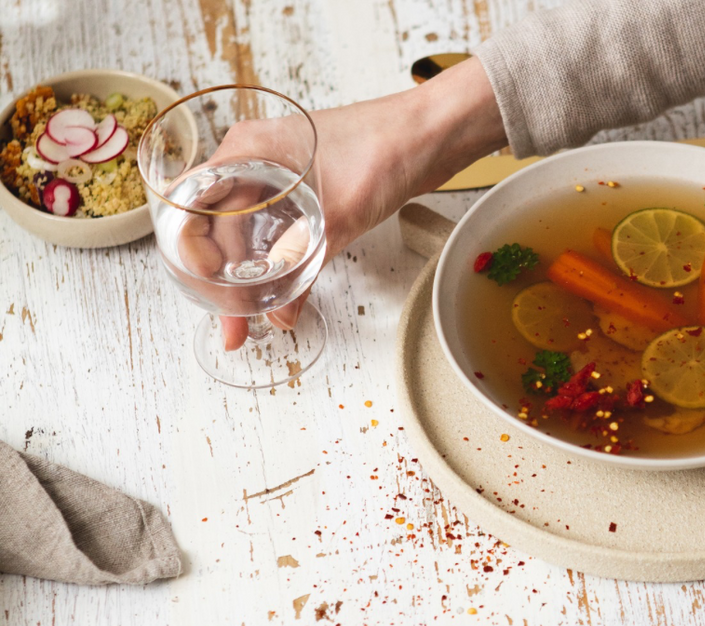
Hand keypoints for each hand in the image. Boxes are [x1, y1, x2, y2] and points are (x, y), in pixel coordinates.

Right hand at [211, 58, 505, 349]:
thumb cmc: (384, 151)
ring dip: (245, 278)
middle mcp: (254, 160)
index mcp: (247, 151)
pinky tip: (275, 295)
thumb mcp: (337, 217)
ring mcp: (278, 176)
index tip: (211, 290)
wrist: (430, 134)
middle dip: (219, 282)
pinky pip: (272, 232)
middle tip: (233, 328)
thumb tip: (280, 316)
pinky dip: (271, 264)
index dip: (193, 254)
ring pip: (245, 233)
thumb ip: (303, 268)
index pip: (192, 206)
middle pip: (217, 227)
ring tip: (250, 323)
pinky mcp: (304, 192)